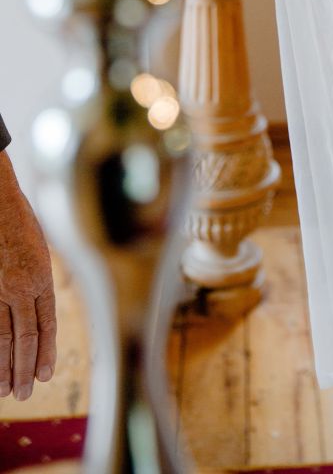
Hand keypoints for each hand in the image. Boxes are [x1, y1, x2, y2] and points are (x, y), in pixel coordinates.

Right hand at [0, 152, 55, 400]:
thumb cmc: (15, 220)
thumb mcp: (36, 248)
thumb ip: (36, 276)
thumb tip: (35, 301)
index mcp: (41, 277)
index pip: (47, 323)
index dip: (46, 351)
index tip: (44, 375)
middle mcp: (22, 287)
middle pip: (25, 337)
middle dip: (25, 368)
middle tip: (23, 394)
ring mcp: (0, 290)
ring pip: (3, 337)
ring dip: (4, 366)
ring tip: (5, 390)